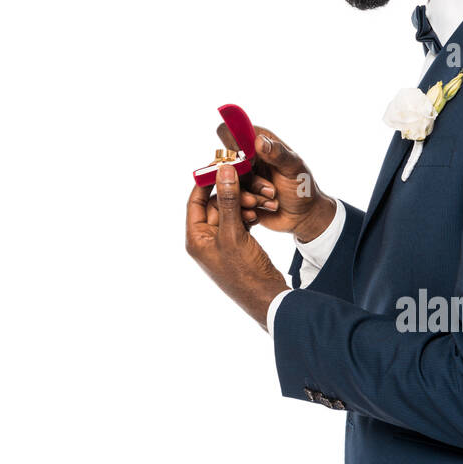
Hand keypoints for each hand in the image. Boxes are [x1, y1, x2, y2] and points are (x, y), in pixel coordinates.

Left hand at [185, 162, 289, 328]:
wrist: (267, 298)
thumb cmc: (244, 271)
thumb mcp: (234, 233)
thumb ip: (228, 201)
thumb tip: (223, 171)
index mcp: (196, 238)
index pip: (195, 200)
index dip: (207, 181)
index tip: (222, 165)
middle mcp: (205, 240)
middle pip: (214, 204)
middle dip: (232, 193)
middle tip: (248, 183)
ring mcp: (222, 243)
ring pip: (230, 211)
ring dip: (243, 203)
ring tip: (259, 200)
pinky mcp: (237, 245)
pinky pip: (239, 221)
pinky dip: (249, 214)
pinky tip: (260, 210)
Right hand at [223, 124, 334, 241]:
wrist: (302, 215)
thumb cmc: (302, 186)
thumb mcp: (294, 168)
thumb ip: (278, 154)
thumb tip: (259, 140)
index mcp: (257, 142)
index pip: (229, 133)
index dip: (232, 145)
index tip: (248, 161)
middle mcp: (244, 158)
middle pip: (225, 163)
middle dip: (248, 180)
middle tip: (271, 190)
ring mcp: (239, 178)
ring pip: (227, 186)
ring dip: (251, 196)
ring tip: (273, 199)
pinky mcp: (236, 197)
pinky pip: (230, 202)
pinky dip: (248, 208)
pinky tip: (266, 207)